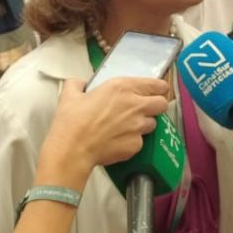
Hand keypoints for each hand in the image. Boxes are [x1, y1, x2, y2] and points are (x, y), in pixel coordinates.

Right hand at [40, 76, 167, 174]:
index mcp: (122, 87)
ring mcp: (138, 127)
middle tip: (144, 109)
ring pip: (153, 123)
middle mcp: (135, 105)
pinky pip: (140, 141)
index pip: (157, 85)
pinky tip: (118, 141)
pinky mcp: (136, 145)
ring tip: (128, 127)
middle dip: (156, 105)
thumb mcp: (70, 94)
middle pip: (162, 103)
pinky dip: (132, 141)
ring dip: (144, 124)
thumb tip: (80, 84)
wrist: (72, 148)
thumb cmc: (71, 120)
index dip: (157, 88)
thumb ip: (78, 84)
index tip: (153, 91)